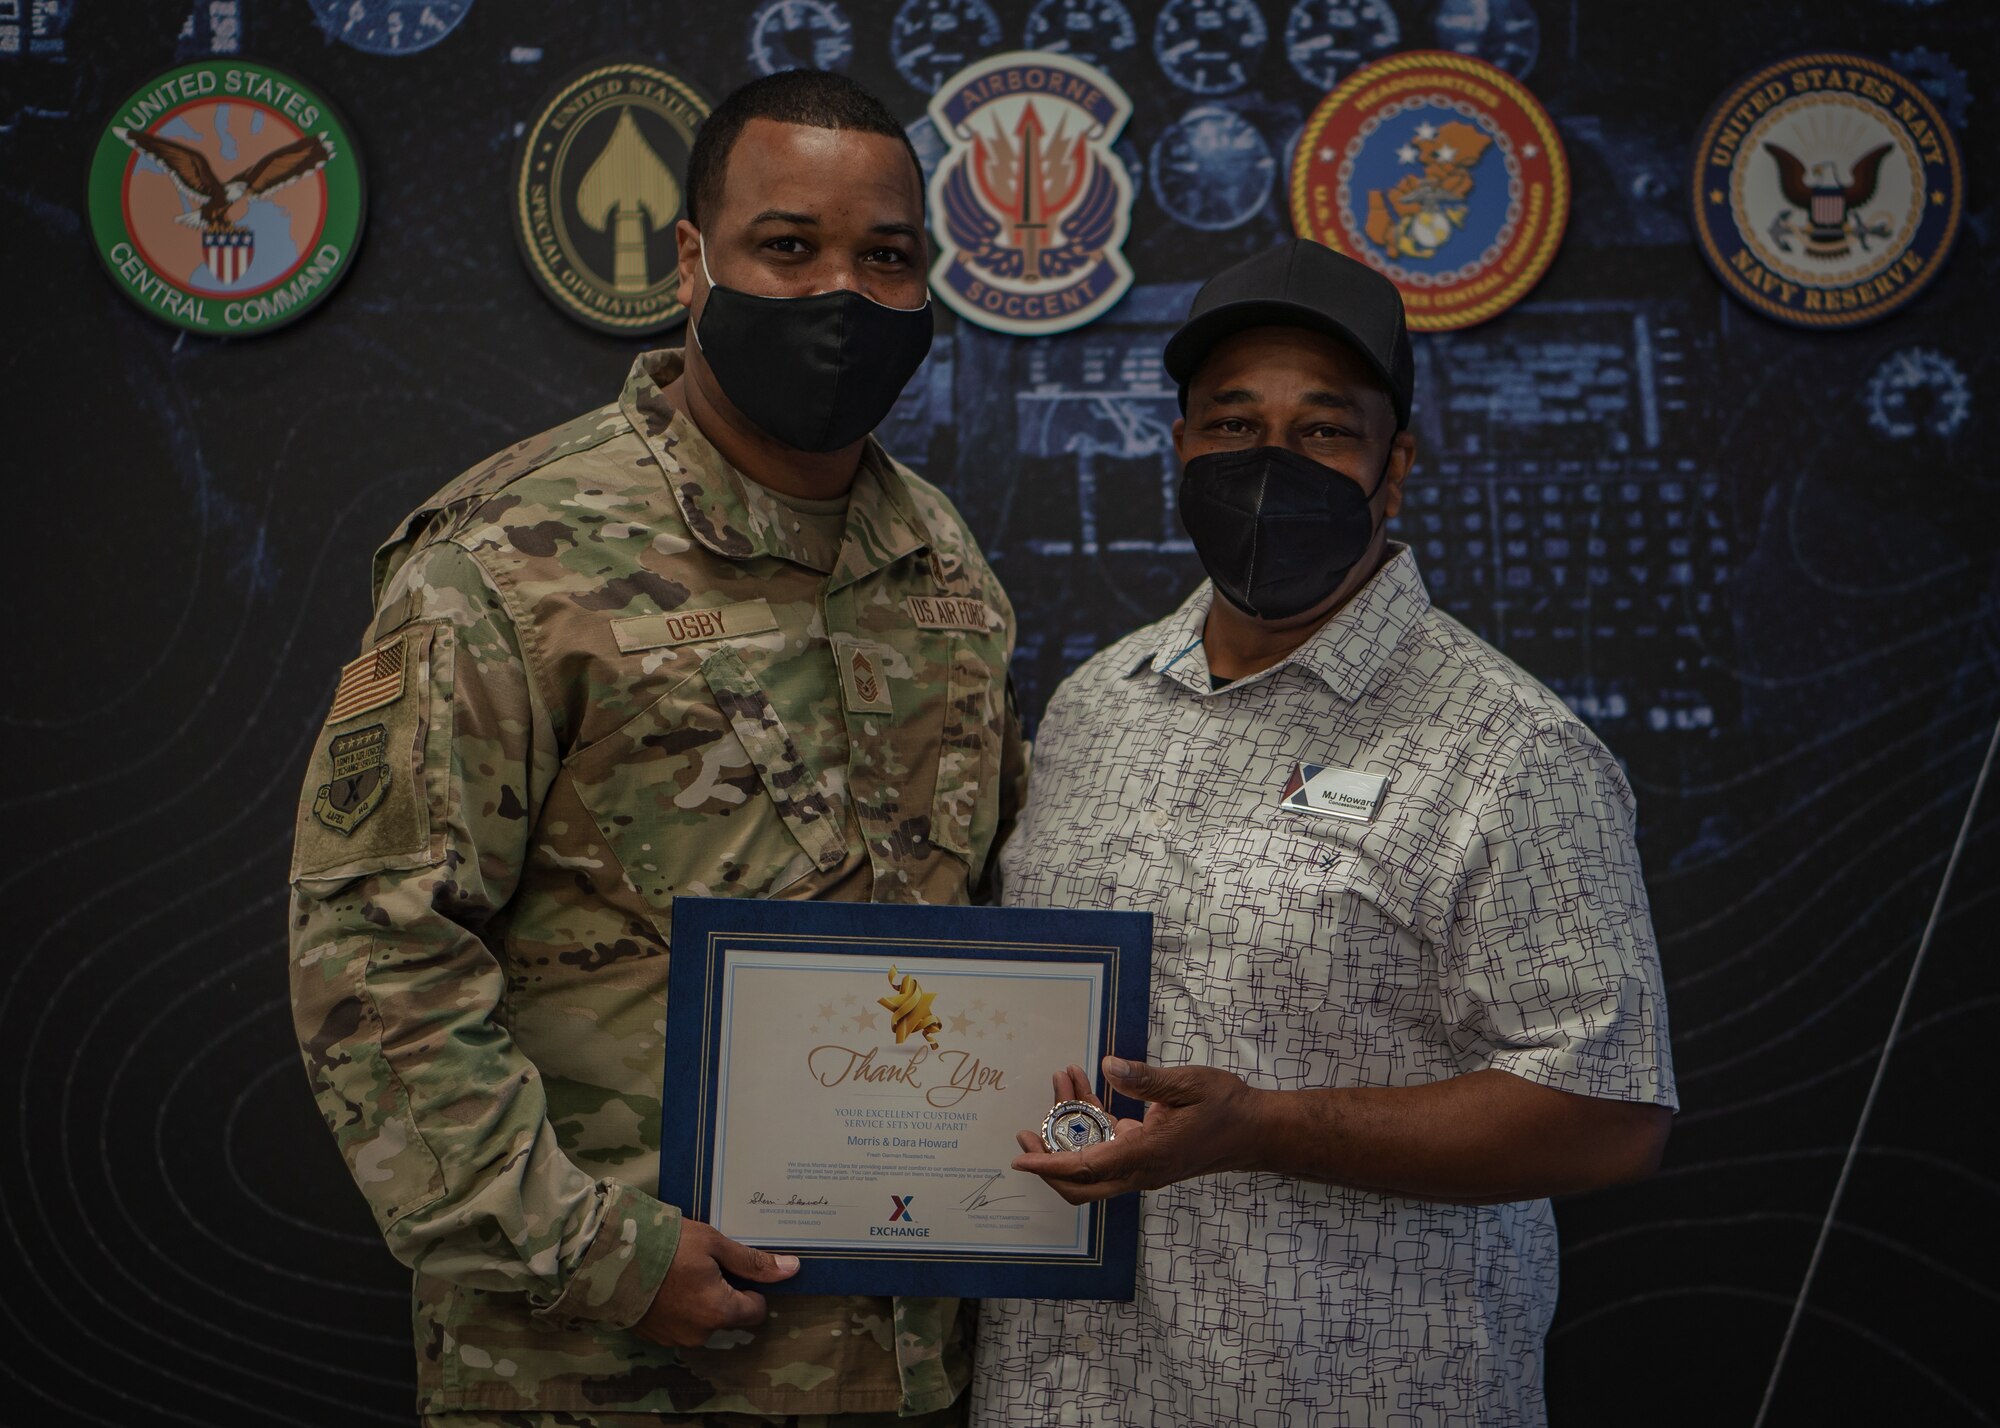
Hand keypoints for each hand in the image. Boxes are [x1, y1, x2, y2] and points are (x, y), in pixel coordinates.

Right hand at [632, 1218, 798, 1348]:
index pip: (756, 1310)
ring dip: (699, 1300)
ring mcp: (675, 1339)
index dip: (750, 1287)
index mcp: (720, 1312)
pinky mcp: (654, 1336)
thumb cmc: (668, 1246)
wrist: (610, 1258)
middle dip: (723, 1292)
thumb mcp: (715, 1245)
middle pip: (728, 1315)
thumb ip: (753, 1262)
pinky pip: (679, 1323)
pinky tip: (665, 1283)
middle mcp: (701, 1334)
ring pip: (703, 1320)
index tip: (734, 1267)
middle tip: (704, 1264)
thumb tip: (792, 1270)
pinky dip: (678, 1306)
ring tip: (681, 1271)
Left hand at [1010, 1057, 1263, 1202]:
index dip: (1049, 1163)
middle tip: (1025, 1132)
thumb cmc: (1227, 1106)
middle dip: (1048, 1161)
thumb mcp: (1189, 1084)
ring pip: (1092, 1162)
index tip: (1020, 1158)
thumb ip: (1146, 1079)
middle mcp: (1140, 1170)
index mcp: (1147, 1155)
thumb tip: (1107, 1067)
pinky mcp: (1146, 1157)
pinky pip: (1108, 1148)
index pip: (1086, 1168)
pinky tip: (1087, 1087)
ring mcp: (1143, 1167)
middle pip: (1081, 1184)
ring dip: (1071, 1128)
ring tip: (1064, 1080)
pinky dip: (1092, 1122)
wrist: (1255, 1131)